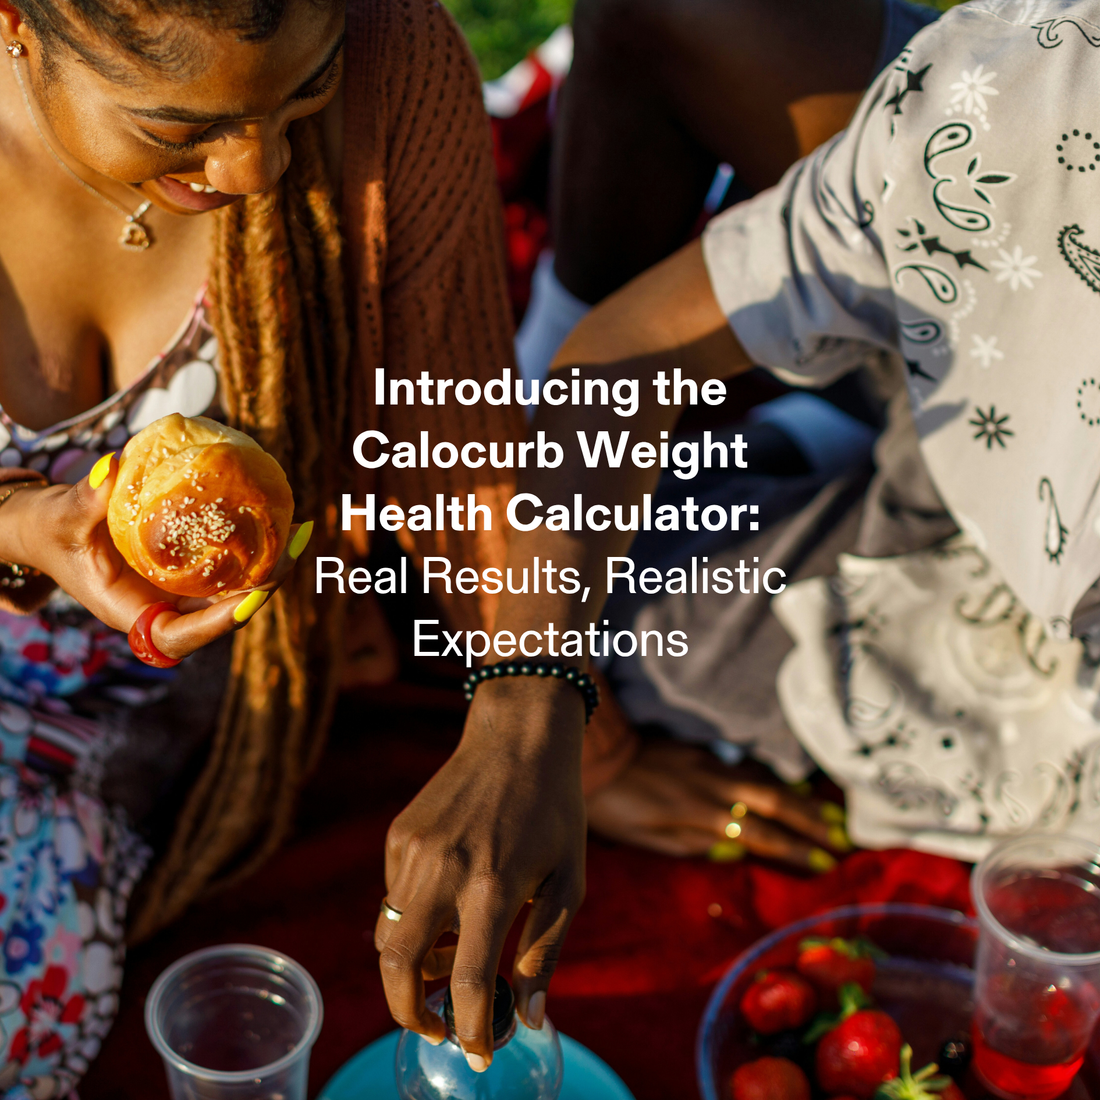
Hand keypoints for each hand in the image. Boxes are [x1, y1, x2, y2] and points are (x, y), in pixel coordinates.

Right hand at [4, 454, 306, 658]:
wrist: (53, 531)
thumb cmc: (53, 531)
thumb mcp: (64, 517)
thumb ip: (86, 499)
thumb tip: (111, 467)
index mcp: (130, 614)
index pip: (178, 636)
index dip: (216, 623)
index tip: (250, 601)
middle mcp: (162, 609)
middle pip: (220, 614)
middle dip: (260, 589)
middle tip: (292, 552)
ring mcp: (178, 592)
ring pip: (231, 590)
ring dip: (267, 567)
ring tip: (299, 533)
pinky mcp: (187, 571)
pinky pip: (225, 564)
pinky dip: (252, 547)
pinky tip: (279, 519)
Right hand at [374, 675, 586, 1070]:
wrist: (519, 734)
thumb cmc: (555, 810)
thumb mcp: (569, 880)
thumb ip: (545, 950)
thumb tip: (528, 1017)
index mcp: (492, 886)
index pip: (464, 982)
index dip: (470, 1031)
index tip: (478, 1053)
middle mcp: (443, 870)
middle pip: (396, 967)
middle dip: (407, 1012)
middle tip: (433, 1026)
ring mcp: (413, 850)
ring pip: (389, 933)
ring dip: (412, 963)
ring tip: (451, 957)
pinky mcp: (399, 834)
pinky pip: (393, 894)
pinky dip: (414, 916)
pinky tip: (449, 898)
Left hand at [585, 738, 849, 870]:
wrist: (595, 752)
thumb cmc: (614, 805)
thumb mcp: (647, 837)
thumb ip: (693, 845)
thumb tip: (735, 850)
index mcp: (703, 812)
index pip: (762, 834)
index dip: (795, 851)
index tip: (825, 865)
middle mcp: (715, 784)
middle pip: (776, 802)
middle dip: (812, 822)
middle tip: (843, 840)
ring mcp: (710, 763)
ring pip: (766, 781)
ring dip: (800, 799)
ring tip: (830, 816)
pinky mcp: (701, 751)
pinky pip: (748, 768)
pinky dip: (774, 780)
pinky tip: (789, 788)